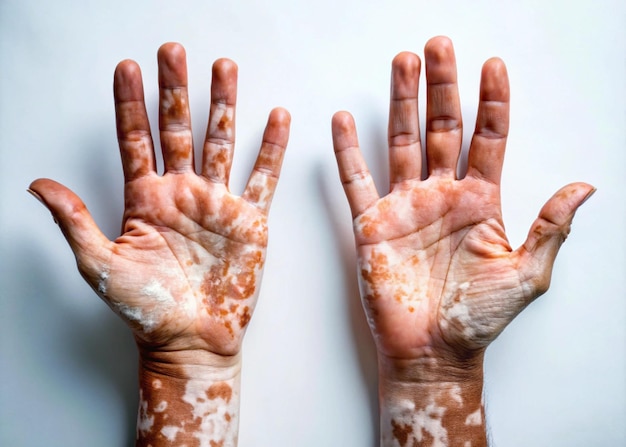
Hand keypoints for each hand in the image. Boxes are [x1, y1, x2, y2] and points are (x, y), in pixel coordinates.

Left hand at [29, 43, 290, 358]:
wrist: (190, 339)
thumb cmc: (145, 309)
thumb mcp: (100, 264)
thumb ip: (75, 221)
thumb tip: (37, 183)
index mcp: (146, 199)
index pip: (136, 139)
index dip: (130, 104)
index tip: (128, 68)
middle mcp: (182, 193)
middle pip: (178, 128)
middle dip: (176, 89)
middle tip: (173, 52)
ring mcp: (217, 203)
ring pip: (220, 141)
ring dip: (223, 104)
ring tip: (224, 68)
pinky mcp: (250, 220)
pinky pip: (263, 177)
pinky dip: (272, 148)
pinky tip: (276, 118)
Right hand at [332, 37, 592, 369]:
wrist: (433, 352)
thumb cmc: (478, 318)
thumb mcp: (527, 273)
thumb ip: (550, 227)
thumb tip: (585, 186)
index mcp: (481, 202)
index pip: (488, 139)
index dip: (491, 102)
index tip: (492, 65)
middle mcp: (442, 196)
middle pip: (442, 128)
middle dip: (442, 86)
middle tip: (438, 46)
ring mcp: (405, 206)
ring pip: (402, 142)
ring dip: (401, 103)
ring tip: (402, 65)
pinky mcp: (372, 224)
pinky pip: (357, 181)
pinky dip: (348, 152)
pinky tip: (344, 121)